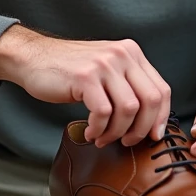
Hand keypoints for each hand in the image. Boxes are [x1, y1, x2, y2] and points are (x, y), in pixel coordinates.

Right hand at [0, 24, 170, 147]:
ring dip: (117, 132)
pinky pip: (103, 113)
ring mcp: (104, 64)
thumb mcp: (107, 69)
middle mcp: (122, 55)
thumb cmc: (70, 70)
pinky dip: (99, 129)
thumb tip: (150, 121)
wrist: (33, 58)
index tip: (153, 136)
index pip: (162, 89)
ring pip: (128, 109)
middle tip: (126, 142)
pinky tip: (90, 132)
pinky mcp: (85, 77)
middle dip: (141, 129)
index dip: (161, 118)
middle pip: (150, 101)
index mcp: (132, 53)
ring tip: (102, 137)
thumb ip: (128, 86)